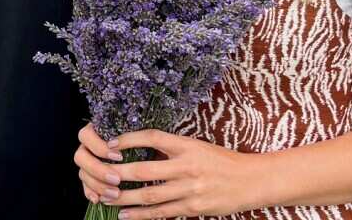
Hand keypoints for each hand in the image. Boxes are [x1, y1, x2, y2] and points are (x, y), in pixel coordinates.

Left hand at [74, 126, 261, 219]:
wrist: (251, 180)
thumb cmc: (222, 161)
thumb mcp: (198, 146)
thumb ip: (173, 149)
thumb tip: (141, 149)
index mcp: (188, 146)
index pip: (153, 138)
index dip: (129, 139)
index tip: (111, 144)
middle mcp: (187, 166)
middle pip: (145, 170)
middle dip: (118, 174)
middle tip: (100, 175)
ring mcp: (190, 189)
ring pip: (150, 195)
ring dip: (124, 198)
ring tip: (106, 197)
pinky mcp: (194, 207)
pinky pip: (162, 213)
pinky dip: (142, 215)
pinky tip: (125, 215)